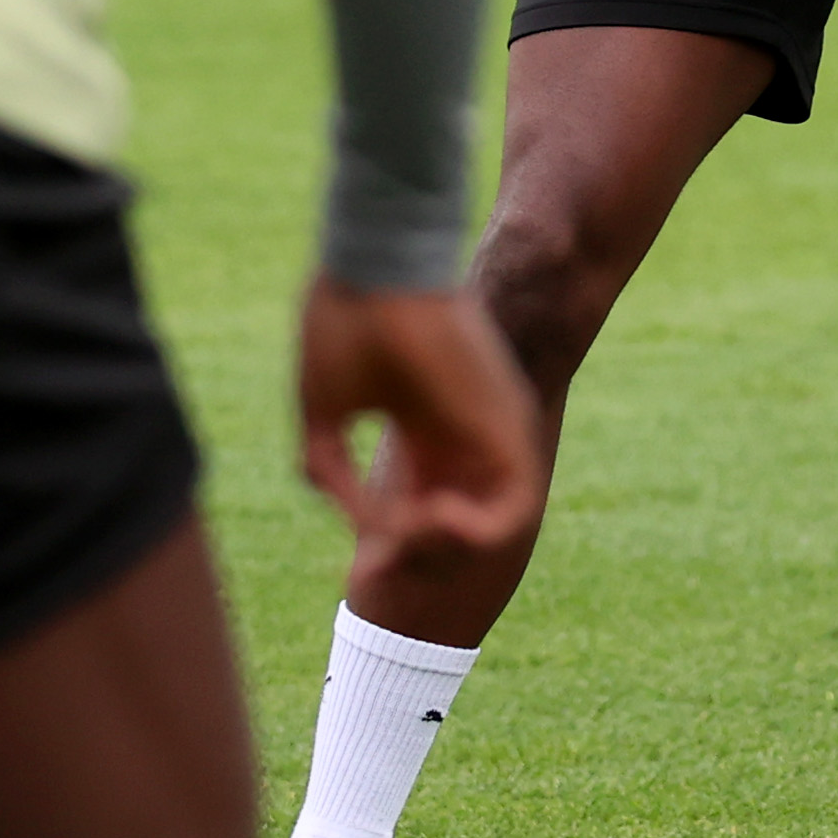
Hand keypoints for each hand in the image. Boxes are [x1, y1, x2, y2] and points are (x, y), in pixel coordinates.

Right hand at [296, 274, 543, 591]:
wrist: (374, 265)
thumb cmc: (343, 322)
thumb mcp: (323, 413)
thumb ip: (330, 473)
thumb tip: (360, 528)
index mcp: (423, 426)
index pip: (417, 509)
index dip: (388, 550)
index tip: (356, 572)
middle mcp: (464, 434)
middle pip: (454, 529)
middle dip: (414, 564)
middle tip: (373, 568)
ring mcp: (491, 434)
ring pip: (487, 530)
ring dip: (441, 551)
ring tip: (401, 530)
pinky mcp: (512, 430)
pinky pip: (514, 513)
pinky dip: (474, 535)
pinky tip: (429, 517)